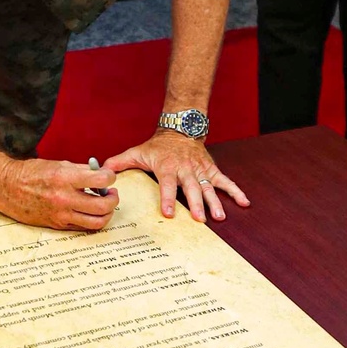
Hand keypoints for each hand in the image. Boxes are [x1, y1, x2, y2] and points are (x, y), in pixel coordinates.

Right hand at [0, 156, 117, 230]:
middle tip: (111, 193)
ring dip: (106, 213)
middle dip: (113, 199)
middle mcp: (64, 198)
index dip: (111, 177)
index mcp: (65, 178)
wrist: (7, 187)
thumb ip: (81, 170)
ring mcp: (61, 214)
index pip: (101, 180)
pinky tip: (89, 211)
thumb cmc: (31, 173)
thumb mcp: (58, 164)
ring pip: (97, 222)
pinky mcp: (57, 225)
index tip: (109, 176)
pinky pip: (82, 227)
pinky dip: (91, 220)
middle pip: (103, 205)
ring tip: (103, 204)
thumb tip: (100, 175)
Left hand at [104, 130, 249, 222]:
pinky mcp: (211, 170)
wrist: (180, 128)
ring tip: (219, 218)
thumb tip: (101, 170)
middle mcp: (186, 169)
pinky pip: (225, 181)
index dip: (167, 198)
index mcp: (167, 167)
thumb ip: (120, 162)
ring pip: (209, 187)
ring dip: (215, 202)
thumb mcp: (138, 151)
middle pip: (191, 188)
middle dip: (195, 204)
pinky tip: (245, 203)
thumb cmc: (158, 146)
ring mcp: (200, 170)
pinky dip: (236, 191)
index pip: (167, 184)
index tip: (168, 213)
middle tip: (199, 220)